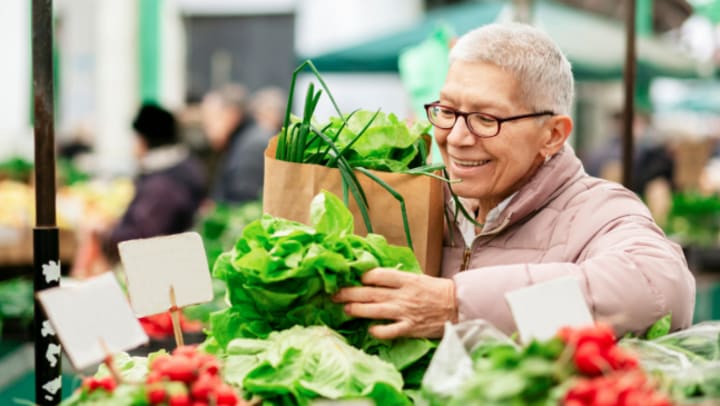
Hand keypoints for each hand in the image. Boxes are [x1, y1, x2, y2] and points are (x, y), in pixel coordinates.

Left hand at [333, 268, 457, 339]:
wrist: (458, 306)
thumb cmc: (437, 290)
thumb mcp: (417, 278)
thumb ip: (398, 279)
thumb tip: (375, 277)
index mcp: (406, 279)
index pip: (377, 275)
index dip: (361, 277)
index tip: (351, 278)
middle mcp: (403, 295)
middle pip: (370, 293)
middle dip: (349, 293)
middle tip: (333, 294)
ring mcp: (405, 312)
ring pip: (375, 310)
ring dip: (357, 310)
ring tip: (344, 309)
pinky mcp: (410, 328)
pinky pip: (389, 331)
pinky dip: (378, 330)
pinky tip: (370, 329)